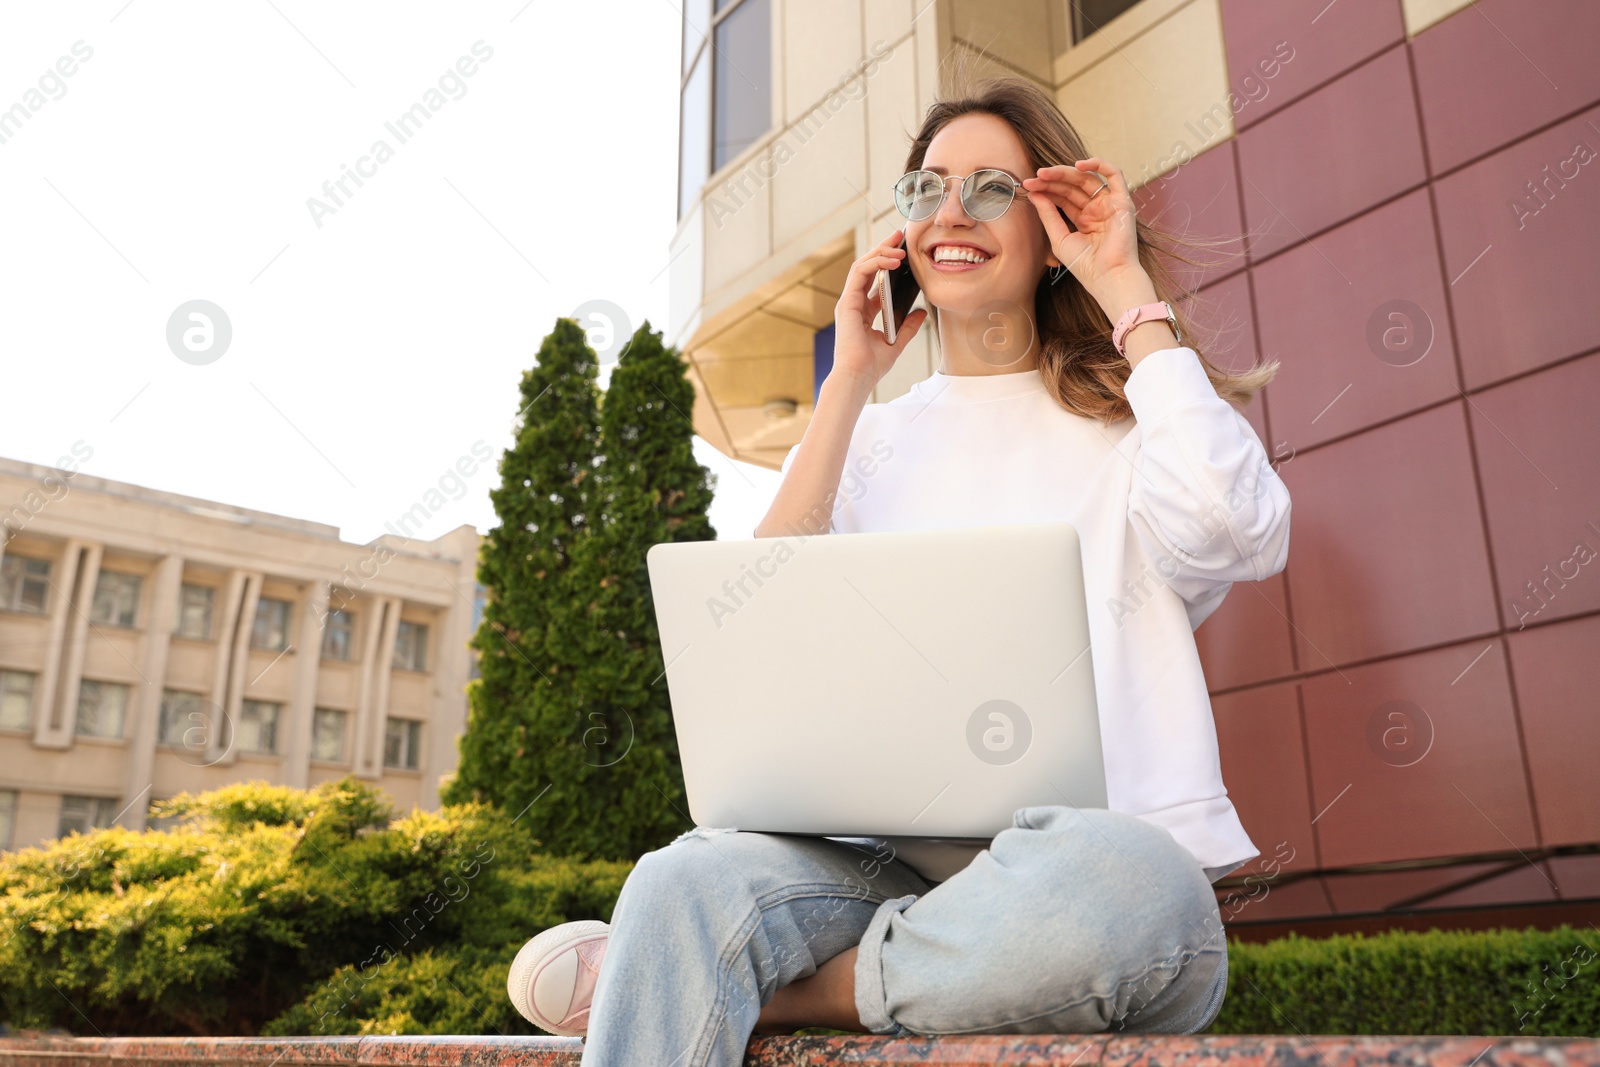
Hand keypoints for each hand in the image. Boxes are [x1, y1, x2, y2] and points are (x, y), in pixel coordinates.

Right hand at [831, 228, 927, 391]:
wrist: (858, 378)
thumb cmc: (872, 366)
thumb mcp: (897, 342)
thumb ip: (908, 326)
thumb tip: (921, 312)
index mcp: (863, 312)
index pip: (874, 280)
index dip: (887, 263)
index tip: (903, 252)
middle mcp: (854, 304)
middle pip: (867, 268)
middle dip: (883, 249)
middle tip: (899, 236)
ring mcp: (849, 302)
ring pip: (861, 266)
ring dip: (880, 251)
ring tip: (898, 243)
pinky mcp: (847, 303)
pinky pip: (859, 273)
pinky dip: (874, 262)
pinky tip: (891, 259)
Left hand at [1022, 157, 1141, 298]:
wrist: (1107, 277)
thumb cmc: (1085, 265)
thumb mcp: (1059, 238)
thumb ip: (1048, 215)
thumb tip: (1034, 194)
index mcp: (1084, 220)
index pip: (1063, 198)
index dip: (1045, 190)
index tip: (1027, 187)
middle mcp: (1097, 210)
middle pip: (1072, 187)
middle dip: (1051, 180)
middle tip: (1032, 179)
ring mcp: (1109, 204)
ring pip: (1087, 179)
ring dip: (1065, 172)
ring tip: (1044, 173)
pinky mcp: (1123, 201)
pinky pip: (1114, 175)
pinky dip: (1099, 164)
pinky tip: (1078, 165)